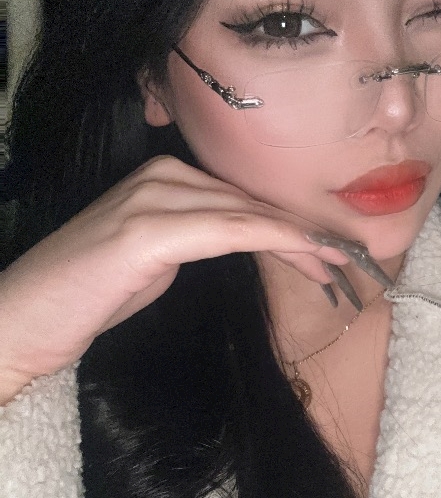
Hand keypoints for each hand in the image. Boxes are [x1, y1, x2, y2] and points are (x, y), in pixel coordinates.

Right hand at [0, 156, 371, 402]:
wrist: (20, 320)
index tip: (333, 252)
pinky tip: (307, 252)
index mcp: (165, 179)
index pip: (244, 201)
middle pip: (253, 203)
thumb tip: (245, 239)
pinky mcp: (146, 229)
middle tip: (350, 261)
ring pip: (248, 213)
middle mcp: (161, 176)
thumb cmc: (88, 297)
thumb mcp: (157, 263)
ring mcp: (152, 198)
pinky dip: (273, 239)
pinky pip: (227, 230)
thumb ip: (198, 241)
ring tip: (341, 263)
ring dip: (302, 239)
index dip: (294, 227)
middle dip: (306, 234)